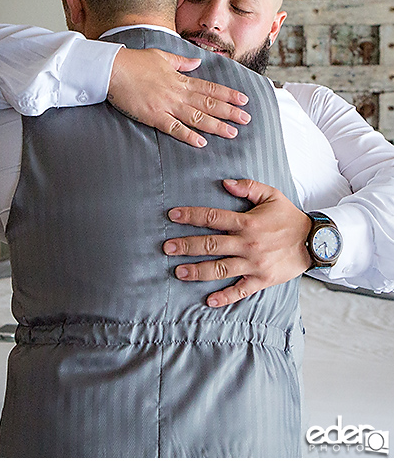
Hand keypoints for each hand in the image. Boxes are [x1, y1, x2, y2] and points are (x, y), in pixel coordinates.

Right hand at [108, 48, 251, 147]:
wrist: (114, 69)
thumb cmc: (134, 62)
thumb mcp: (161, 56)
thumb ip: (181, 62)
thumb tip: (196, 62)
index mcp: (180, 79)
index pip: (209, 88)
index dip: (228, 95)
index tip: (243, 100)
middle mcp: (177, 93)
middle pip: (208, 104)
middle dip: (229, 112)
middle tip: (246, 119)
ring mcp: (166, 105)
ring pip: (196, 117)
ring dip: (215, 125)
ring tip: (232, 132)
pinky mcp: (153, 116)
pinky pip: (174, 128)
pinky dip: (188, 135)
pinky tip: (201, 142)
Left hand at [164, 178, 312, 306]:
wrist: (317, 242)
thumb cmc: (290, 218)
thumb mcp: (272, 195)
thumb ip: (248, 187)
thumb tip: (225, 183)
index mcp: (248, 223)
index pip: (213, 218)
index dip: (191, 216)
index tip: (172, 216)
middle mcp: (248, 244)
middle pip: (210, 245)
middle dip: (186, 246)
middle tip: (167, 248)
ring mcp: (254, 264)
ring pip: (220, 269)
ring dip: (197, 271)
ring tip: (179, 272)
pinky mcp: (262, 280)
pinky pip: (241, 290)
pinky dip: (225, 297)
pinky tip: (209, 301)